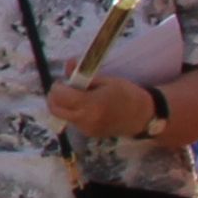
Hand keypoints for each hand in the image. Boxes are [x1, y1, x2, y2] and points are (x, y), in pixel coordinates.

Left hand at [47, 76, 162, 140]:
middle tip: (65, 88)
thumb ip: (84, 75)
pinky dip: (74, 112)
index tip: (63, 81)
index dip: (57, 87)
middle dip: (55, 97)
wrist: (142, 116)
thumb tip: (69, 63)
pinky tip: (88, 107)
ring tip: (80, 97)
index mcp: (91, 104)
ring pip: (63, 116)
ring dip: (65, 105)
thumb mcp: (106, 80)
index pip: (60, 96)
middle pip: (55, 110)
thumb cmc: (127, 94)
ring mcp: (87, 129)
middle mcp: (86, 119)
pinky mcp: (89, 134)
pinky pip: (74, 121)